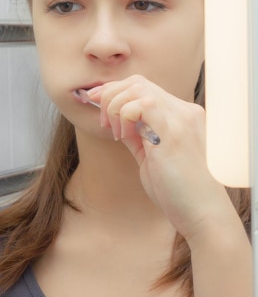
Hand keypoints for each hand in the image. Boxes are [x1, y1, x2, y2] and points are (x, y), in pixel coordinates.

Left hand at [87, 75, 237, 241]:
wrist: (202, 213)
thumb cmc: (177, 190)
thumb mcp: (151, 156)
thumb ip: (138, 135)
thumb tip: (116, 120)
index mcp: (182, 115)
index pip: (143, 87)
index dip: (114, 91)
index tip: (94, 102)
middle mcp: (185, 112)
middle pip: (137, 82)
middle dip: (109, 96)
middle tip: (102, 122)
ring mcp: (182, 119)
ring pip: (137, 88)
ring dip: (115, 107)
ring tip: (116, 133)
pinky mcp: (174, 132)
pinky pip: (142, 105)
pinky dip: (124, 116)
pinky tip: (124, 137)